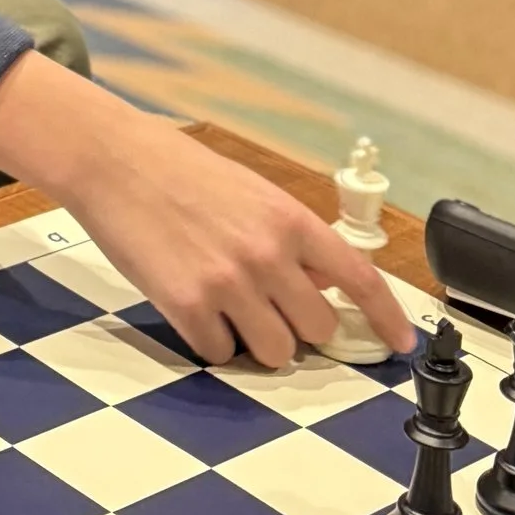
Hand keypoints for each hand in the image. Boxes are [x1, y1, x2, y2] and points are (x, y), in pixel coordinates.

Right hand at [0, 53, 415, 368]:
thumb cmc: (181, 172)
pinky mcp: (186, 306)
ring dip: (258, 342)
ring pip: (274, 353)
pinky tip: (193, 306)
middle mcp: (266, 254)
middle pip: (315, 330)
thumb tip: (322, 283)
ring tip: (229, 309)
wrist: (115, 160)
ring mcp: (227, 284)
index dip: (385, 318)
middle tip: (271, 309)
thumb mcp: (252, 192)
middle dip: (300, 329)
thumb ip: (291, 238)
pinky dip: (211, 341)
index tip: (400, 342)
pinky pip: (220, 354)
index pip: (359, 279)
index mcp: (290, 220)